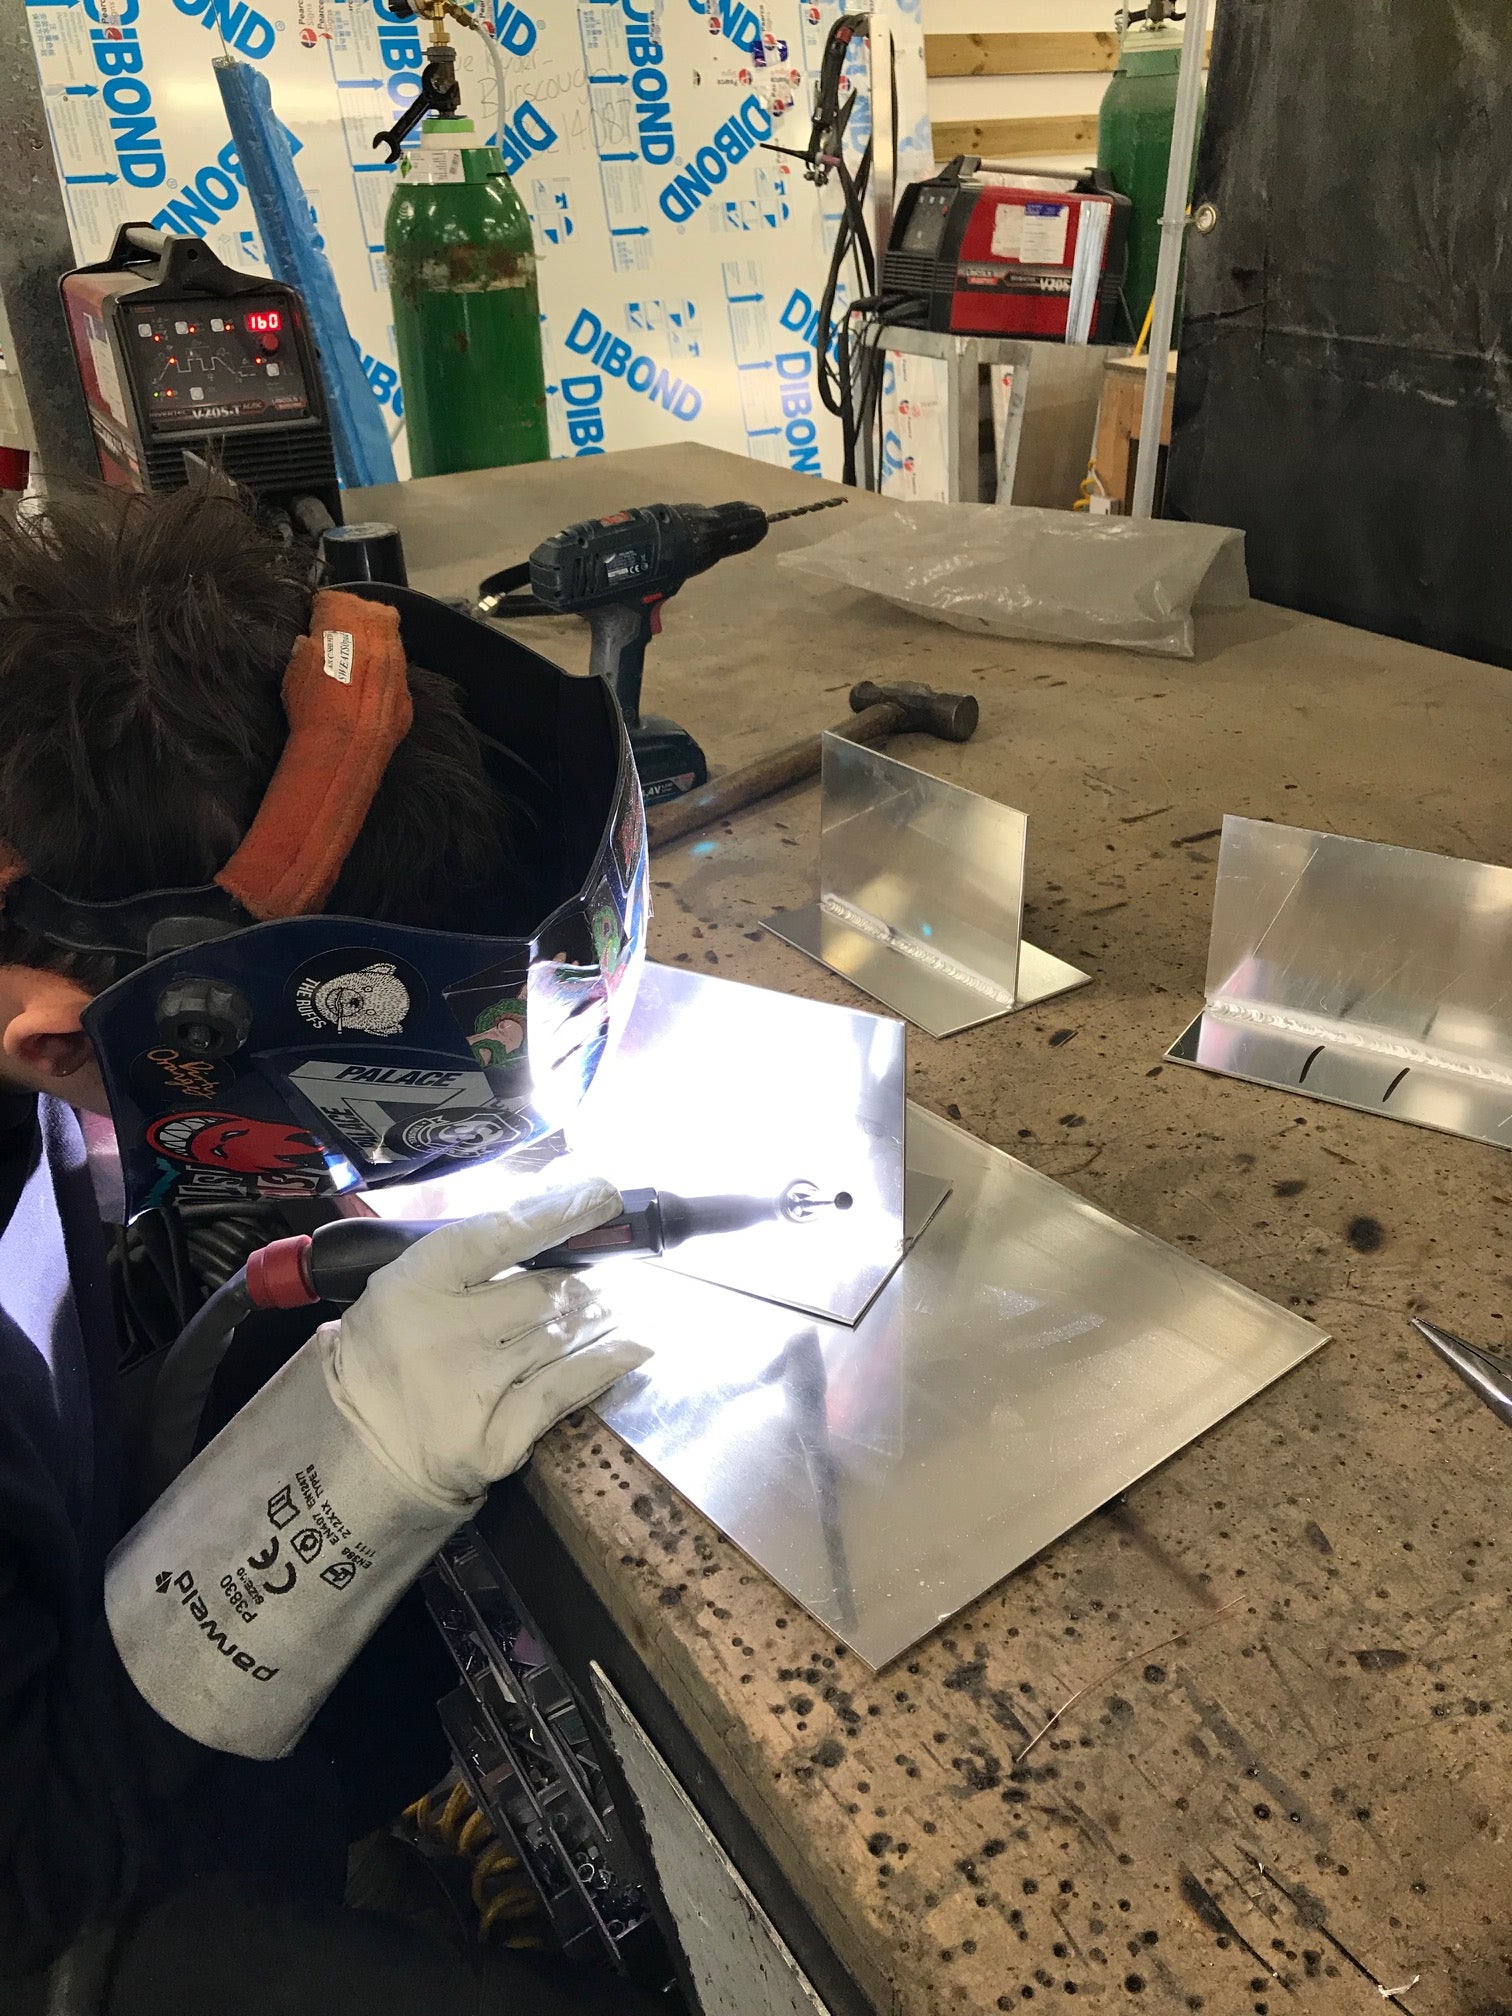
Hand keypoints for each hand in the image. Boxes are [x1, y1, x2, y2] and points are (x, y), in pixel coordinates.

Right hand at [327, 1171, 649, 1508]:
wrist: (354, 1449)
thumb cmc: (387, 1354)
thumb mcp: (404, 1290)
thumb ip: (468, 1261)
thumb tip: (552, 1224)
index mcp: (414, 1284)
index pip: (500, 1233)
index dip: (558, 1211)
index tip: (602, 1195)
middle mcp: (446, 1333)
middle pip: (546, 1289)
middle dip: (584, 1281)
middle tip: (603, 1277)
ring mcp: (473, 1389)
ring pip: (565, 1334)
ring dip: (600, 1317)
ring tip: (614, 1308)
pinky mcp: (496, 1438)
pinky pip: (569, 1387)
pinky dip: (609, 1361)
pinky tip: (635, 1347)